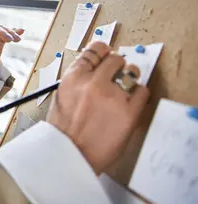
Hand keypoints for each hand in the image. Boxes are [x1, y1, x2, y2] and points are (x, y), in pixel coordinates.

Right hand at [47, 41, 149, 173]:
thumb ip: (78, 80)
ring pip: (132, 72)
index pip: (94, 50)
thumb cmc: (63, 129)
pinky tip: (132, 100)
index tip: (107, 54)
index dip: (103, 51)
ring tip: (127, 85)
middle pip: (115, 58)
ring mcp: (113, 97)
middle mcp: (93, 83)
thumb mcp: (62, 95)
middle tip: (118, 72)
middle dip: (118, 64)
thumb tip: (96, 69)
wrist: (69, 154)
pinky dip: (139, 94)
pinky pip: (142, 92)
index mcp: (74, 77)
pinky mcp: (129, 113)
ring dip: (130, 76)